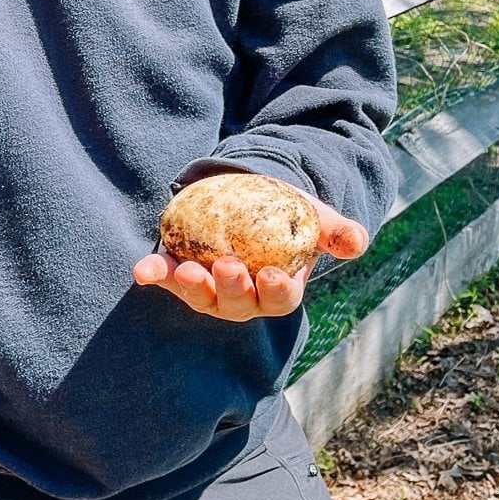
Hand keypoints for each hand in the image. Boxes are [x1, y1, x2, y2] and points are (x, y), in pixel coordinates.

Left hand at [132, 193, 368, 321]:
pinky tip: (142, 269)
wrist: (250, 196)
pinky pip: (165, 276)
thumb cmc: (288, 214)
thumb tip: (356, 241)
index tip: (274, 274)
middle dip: (232, 288)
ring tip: (184, 270)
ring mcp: (208, 289)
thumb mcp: (314, 217)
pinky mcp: (180, 271)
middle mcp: (242, 298)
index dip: (277, 290)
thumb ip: (336, 231)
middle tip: (227, 267)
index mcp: (277, 291)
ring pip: (200, 297)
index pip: (280, 299)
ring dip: (191, 286)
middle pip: (237, 303)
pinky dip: (154, 273)